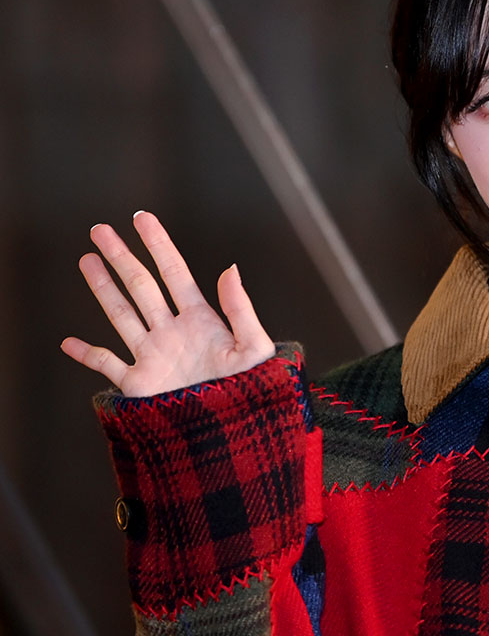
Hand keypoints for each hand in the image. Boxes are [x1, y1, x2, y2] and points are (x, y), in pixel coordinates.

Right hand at [61, 211, 275, 396]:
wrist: (235, 434)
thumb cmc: (254, 391)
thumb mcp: (254, 348)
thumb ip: (241, 309)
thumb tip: (229, 268)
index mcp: (202, 320)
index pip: (174, 272)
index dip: (158, 244)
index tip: (142, 218)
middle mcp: (173, 332)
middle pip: (140, 286)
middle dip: (120, 256)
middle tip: (99, 229)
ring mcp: (154, 357)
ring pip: (121, 315)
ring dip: (103, 289)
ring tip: (87, 260)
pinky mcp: (140, 386)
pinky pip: (107, 366)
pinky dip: (87, 355)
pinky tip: (69, 342)